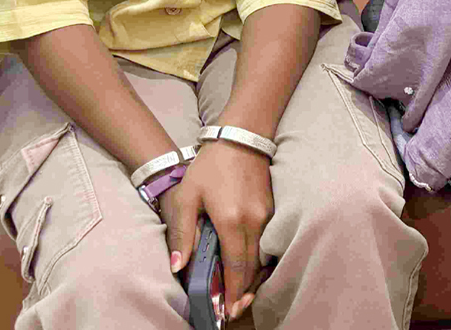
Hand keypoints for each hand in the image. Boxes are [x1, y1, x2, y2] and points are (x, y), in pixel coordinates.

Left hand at [164, 140, 273, 322]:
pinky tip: (249, 268)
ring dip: (252, 278)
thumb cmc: (210, 167)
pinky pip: (267, 243)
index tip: (227, 310)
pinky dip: (259, 261)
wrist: (241, 138)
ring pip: (262, 257)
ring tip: (240, 294)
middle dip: (243, 291)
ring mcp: (267, 216)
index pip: (235, 267)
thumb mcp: (187, 197)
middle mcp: (254, 221)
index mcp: (231, 221)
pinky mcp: (272, 210)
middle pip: (251, 267)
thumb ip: (183, 233)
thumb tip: (178, 266)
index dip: (231, 292)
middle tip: (232, 310)